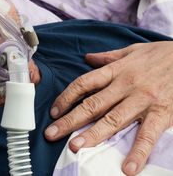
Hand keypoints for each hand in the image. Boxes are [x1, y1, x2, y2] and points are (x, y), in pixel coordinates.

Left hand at [44, 41, 172, 174]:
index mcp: (117, 70)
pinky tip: (127, 169)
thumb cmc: (161, 54)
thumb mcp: (132, 50)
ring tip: (75, 147)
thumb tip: (87, 58)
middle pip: (92, 105)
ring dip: (93, 135)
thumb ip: (108, 56)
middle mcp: (126, 85)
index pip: (84, 84)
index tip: (53, 111)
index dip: (66, 97)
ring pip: (113, 120)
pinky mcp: (162, 113)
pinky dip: (137, 152)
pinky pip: (147, 135)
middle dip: (70, 120)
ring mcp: (143, 100)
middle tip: (51, 134)